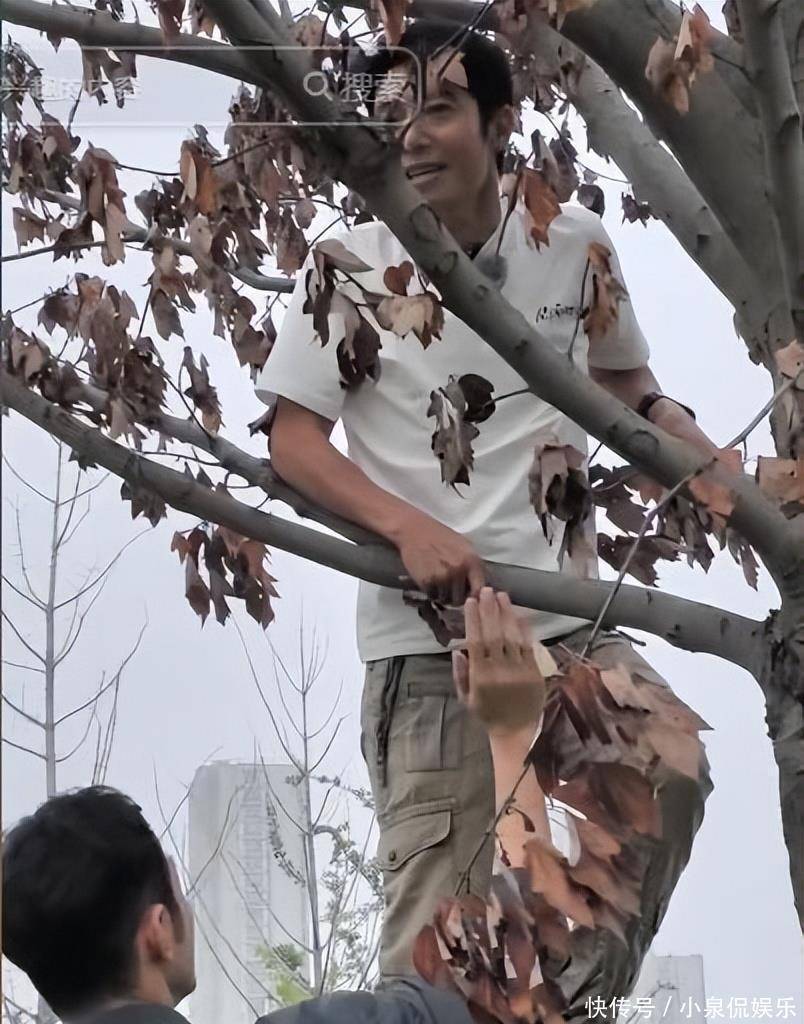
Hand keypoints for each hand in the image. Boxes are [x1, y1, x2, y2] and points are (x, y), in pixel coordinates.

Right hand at [397, 515, 485, 603]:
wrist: (415, 530)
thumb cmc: (440, 536)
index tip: (467, 596)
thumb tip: (479, 587)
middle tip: (449, 591)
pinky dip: (431, 592)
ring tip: (439, 585)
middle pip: (460, 598)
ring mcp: (442, 577)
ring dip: (442, 595)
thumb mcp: (464, 546)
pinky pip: (432, 595)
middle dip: (455, 597)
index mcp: (472, 561)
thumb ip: (472, 566)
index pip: (478, 590)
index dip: (473, 596)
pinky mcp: (427, 581)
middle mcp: (459, 570)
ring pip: (445, 599)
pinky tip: (430, 582)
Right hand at [452, 588, 544, 738]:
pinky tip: (519, 615)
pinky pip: (529, 646)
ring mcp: (519, 671)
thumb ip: (460, 675)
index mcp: (480, 677)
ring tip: (502, 596)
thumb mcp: (466, 698)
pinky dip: (524, 629)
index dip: (473, 620)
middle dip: (489, 610)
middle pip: (493, 634)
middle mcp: (499, 671)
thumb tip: (456, 650)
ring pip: (511, 637)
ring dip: (506, 614)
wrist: (516, 731)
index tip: (470, 602)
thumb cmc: (487, 713)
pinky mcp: (534, 672)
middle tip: (486, 591)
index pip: (475, 641)